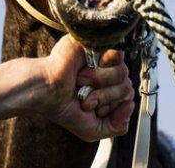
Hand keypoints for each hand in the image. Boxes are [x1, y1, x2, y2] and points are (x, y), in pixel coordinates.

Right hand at [0, 35, 133, 141]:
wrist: (44, 91)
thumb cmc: (62, 107)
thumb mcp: (93, 129)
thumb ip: (118, 126)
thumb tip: (131, 105)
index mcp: (109, 89)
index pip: (129, 98)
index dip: (112, 106)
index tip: (90, 107)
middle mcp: (107, 72)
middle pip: (127, 86)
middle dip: (105, 98)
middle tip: (83, 96)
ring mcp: (102, 57)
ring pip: (122, 73)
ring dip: (98, 84)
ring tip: (80, 82)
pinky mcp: (96, 44)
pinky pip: (116, 55)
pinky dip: (99, 70)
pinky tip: (83, 72)